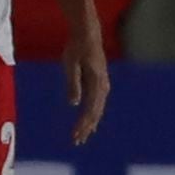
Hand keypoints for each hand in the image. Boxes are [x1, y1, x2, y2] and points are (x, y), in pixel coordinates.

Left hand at [63, 28, 109, 144]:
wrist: (88, 33)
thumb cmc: (77, 47)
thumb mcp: (70, 64)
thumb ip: (73, 84)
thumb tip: (73, 104)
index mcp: (96, 82)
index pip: (90, 109)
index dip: (82, 124)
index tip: (75, 136)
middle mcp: (103, 85)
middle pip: (96, 112)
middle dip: (87, 127)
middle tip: (77, 141)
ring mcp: (103, 83)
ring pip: (98, 108)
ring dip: (91, 122)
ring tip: (84, 135)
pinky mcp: (100, 81)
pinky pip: (98, 102)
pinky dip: (94, 113)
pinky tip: (91, 119)